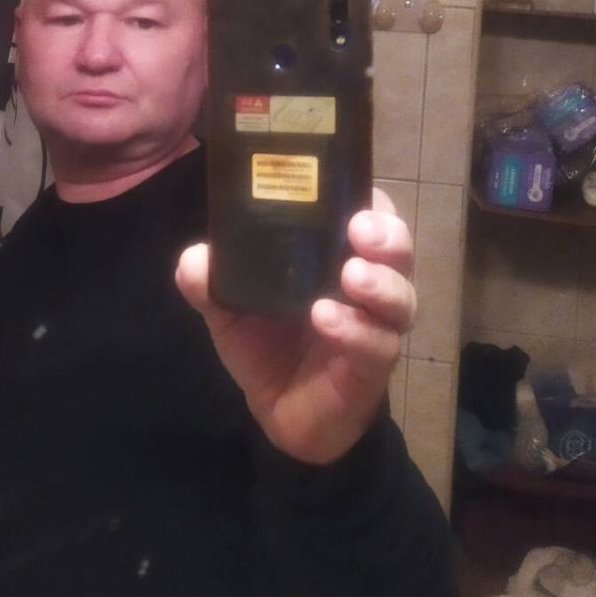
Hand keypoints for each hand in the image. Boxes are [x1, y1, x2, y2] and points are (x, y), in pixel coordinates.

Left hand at [175, 189, 415, 465]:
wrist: (278, 410)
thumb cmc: (266, 342)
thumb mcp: (230, 307)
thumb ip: (210, 281)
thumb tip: (195, 259)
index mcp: (338, 255)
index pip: (368, 214)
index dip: (364, 199)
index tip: (342, 185)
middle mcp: (369, 284)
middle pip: (398, 249)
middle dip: (386, 234)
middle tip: (359, 229)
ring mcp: (377, 326)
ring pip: (400, 297)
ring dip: (379, 282)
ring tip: (351, 275)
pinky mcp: (372, 367)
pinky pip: (377, 345)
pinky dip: (354, 330)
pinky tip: (326, 318)